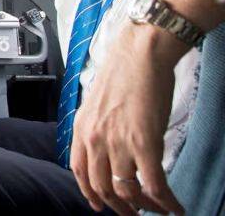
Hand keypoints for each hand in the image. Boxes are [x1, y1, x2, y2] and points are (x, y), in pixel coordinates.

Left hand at [70, 23, 187, 214]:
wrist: (139, 54)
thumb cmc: (123, 73)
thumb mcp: (97, 102)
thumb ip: (98, 127)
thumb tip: (106, 148)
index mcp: (82, 128)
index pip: (80, 171)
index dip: (90, 193)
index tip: (100, 205)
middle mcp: (95, 139)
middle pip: (102, 187)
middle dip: (119, 206)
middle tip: (133, 213)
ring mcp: (118, 143)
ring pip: (128, 190)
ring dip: (144, 206)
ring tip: (157, 210)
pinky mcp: (144, 143)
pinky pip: (154, 185)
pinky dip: (165, 202)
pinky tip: (175, 207)